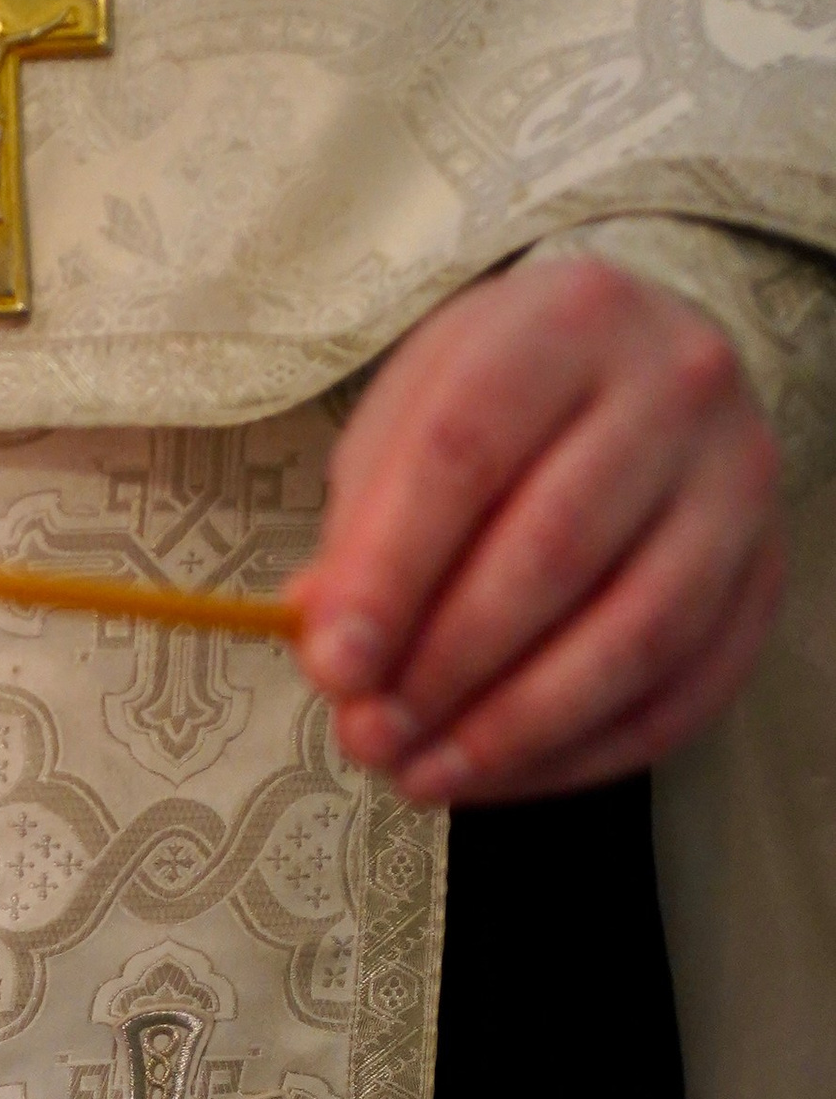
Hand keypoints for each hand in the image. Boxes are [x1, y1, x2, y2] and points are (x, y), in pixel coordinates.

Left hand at [293, 251, 784, 802]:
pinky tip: (501, 775)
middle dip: (446, 666)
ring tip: (423, 774)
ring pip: (634, 635)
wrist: (643, 364)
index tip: (332, 665)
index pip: (463, 454)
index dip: (390, 573)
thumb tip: (331, 650)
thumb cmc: (504, 396)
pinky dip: (584, 754)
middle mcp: (675, 387)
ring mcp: (737, 483)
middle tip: (367, 737)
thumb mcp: (412, 415)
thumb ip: (366, 524)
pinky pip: (685, 691)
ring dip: (515, 729)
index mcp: (564, 322)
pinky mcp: (767, 571)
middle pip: (552, 551)